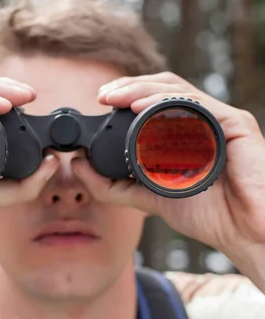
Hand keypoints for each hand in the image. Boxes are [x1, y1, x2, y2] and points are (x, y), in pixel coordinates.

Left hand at [73, 72, 264, 257]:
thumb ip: (113, 185)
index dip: (126, 94)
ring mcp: (219, 119)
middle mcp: (203, 120)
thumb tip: (76, 165)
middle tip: (102, 94)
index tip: (99, 101)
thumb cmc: (206, 214)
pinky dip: (167, 102)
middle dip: (130, 85)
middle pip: (163, 87)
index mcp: (186, 131)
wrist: (242, 233)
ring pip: (177, 89)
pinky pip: (198, 105)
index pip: (153, 99)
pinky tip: (142, 106)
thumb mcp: (148, 197)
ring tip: (115, 96)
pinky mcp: (234, 124)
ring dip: (142, 88)